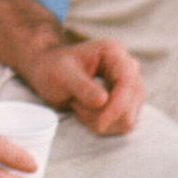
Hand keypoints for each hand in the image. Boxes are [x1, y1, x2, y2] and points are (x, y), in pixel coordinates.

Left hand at [18, 36, 142, 135]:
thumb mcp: (61, 74)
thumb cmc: (52, 67)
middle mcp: (128, 69)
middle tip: (76, 105)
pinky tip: (84, 111)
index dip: (117, 106)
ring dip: (99, 119)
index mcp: (114, 53)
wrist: (47, 72)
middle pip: (130, 105)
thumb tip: (102, 101)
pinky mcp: (126, 104)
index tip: (100, 123)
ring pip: (126, 119)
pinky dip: (101, 124)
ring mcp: (130, 88)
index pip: (128, 84)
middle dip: (103, 114)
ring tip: (78, 104)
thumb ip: (81, 86)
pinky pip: (120, 125)